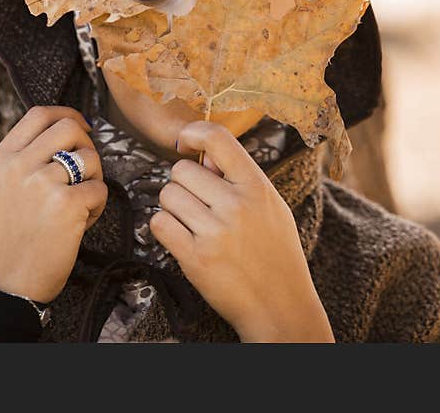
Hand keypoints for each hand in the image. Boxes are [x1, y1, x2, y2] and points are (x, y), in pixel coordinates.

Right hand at [0, 106, 106, 303]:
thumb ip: (25, 158)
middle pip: (69, 128)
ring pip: (90, 158)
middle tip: (86, 169)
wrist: (7, 281)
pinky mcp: (66, 204)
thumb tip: (68, 129)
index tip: (82, 126)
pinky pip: (100, 189)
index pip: (39, 114)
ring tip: (80, 202)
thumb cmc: (11, 236)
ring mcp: (42, 183)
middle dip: (87, 145)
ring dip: (94, 178)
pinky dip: (97, 206)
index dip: (67, 114)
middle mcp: (18, 165)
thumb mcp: (2, 186)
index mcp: (1, 158)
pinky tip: (81, 222)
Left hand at [150, 120, 333, 341]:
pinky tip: (181, 238)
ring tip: (194, 224)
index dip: (194, 133)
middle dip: (183, 185)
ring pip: (167, 196)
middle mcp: (236, 205)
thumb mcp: (270, 208)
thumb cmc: (275, 253)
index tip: (185, 143)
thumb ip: (239, 178)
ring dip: (173, 208)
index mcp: (257, 187)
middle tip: (197, 205)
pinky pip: (159, 224)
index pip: (218, 138)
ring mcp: (216, 232)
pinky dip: (164, 229)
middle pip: (181, 171)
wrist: (280, 306)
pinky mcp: (196, 258)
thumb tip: (206, 154)